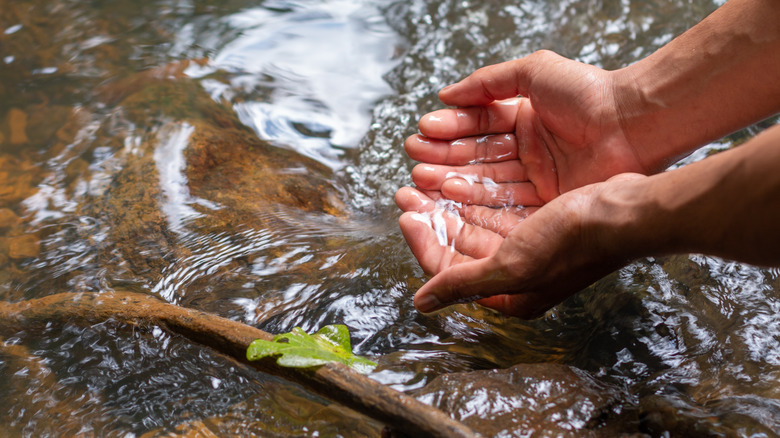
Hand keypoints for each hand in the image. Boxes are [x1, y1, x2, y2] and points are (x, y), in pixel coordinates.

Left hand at [395, 174, 645, 317]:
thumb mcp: (513, 265)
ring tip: (426, 179)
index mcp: (509, 295)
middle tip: (408, 191)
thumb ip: (463, 282)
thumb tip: (421, 304)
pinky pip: (495, 210)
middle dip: (431, 219)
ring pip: (474, 225)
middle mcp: (516, 275)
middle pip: (458, 247)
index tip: (405, 213)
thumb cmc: (574, 241)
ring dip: (449, 204)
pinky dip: (475, 196)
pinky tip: (459, 177)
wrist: (626, 211)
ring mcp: (528, 248)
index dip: (422, 242)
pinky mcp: (539, 222)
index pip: (448, 271)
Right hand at [406, 50, 646, 204]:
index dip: (450, 129)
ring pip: (486, 180)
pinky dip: (477, 199)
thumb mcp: (533, 72)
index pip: (478, 125)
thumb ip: (487, 82)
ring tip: (424, 178)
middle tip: (415, 160)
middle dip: (444, 157)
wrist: (634, 122)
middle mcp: (528, 150)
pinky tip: (452, 194)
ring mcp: (537, 178)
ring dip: (453, 179)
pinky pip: (506, 201)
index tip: (423, 131)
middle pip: (477, 156)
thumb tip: (445, 94)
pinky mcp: (548, 202)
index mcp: (525, 118)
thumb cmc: (588, 92)